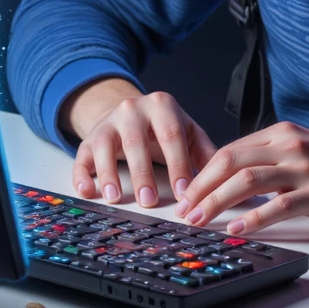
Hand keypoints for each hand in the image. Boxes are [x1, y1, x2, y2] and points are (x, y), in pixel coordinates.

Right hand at [66, 79, 217, 207]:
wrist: (128, 112)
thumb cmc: (162, 127)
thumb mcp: (187, 131)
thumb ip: (204, 151)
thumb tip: (227, 177)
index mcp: (162, 106)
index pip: (171, 134)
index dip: (178, 164)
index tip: (184, 193)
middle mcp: (132, 109)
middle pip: (136, 140)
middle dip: (142, 172)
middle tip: (149, 201)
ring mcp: (107, 122)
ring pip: (105, 146)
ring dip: (109, 174)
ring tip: (116, 199)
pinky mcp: (88, 139)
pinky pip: (81, 156)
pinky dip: (82, 175)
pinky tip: (88, 192)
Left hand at [173, 121, 308, 235]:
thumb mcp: (305, 152)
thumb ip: (273, 159)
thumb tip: (234, 179)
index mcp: (283, 133)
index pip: (230, 150)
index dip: (202, 172)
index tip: (186, 194)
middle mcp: (291, 145)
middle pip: (231, 161)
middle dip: (201, 187)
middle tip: (183, 210)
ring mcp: (305, 168)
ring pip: (247, 181)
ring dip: (217, 202)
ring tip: (200, 221)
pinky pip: (278, 206)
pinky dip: (253, 218)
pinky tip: (238, 229)